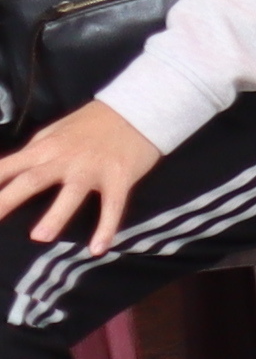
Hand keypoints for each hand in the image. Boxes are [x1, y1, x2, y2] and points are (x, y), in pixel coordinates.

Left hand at [0, 99, 162, 257]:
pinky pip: (112, 206)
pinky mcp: (119, 178)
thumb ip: (34, 150)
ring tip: (39, 237)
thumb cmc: (93, 122)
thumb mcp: (57, 130)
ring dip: (56, 215)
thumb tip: (10, 170)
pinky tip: (98, 249)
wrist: (139, 109)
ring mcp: (93, 169)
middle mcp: (66, 158)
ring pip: (72, 194)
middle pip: (32, 180)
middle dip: (8, 200)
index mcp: (46, 147)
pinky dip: (106, 227)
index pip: (9, 166)